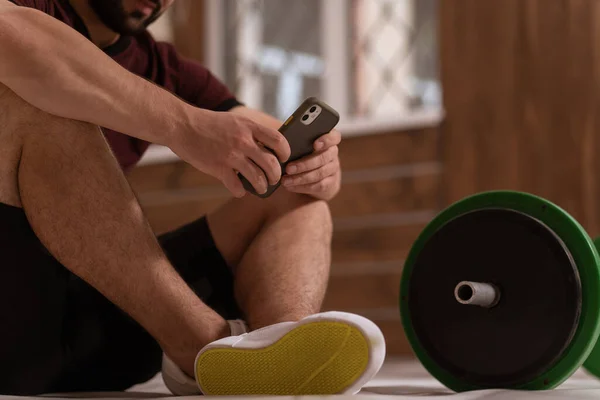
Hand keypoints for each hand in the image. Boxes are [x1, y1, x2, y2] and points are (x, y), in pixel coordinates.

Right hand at [169, 109, 290, 196]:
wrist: (182, 125)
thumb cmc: (210, 124)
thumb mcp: (235, 121)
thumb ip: (252, 132)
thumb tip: (270, 147)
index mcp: (249, 127)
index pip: (278, 140)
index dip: (285, 152)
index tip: (283, 159)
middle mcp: (242, 141)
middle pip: (271, 163)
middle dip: (276, 176)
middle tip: (274, 179)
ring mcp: (231, 156)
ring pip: (258, 178)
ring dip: (263, 187)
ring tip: (261, 188)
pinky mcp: (218, 168)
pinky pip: (237, 187)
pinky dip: (241, 192)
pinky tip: (240, 190)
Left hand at [281, 130, 341, 200]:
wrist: (311, 175)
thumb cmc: (301, 154)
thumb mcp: (300, 146)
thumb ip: (296, 142)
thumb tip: (283, 142)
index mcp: (327, 140)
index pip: (334, 137)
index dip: (326, 140)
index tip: (315, 145)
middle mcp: (333, 153)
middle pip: (324, 157)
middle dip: (304, 164)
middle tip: (288, 168)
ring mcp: (333, 169)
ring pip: (320, 173)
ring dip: (301, 178)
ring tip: (285, 180)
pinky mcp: (331, 184)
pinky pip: (318, 186)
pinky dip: (302, 187)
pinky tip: (290, 186)